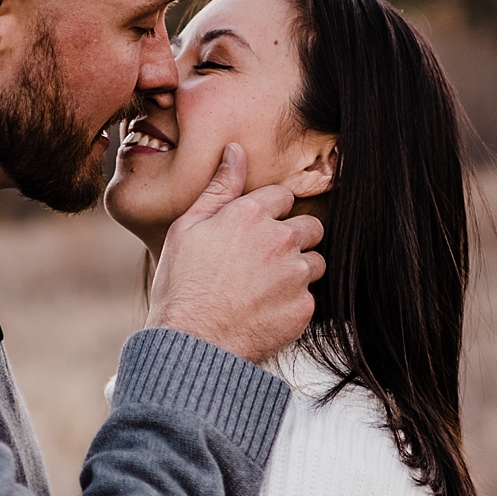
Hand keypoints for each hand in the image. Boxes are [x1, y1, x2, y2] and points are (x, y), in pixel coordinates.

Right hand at [145, 144, 324, 362]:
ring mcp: (295, 275)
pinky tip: (266, 311)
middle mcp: (280, 239)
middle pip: (311, 226)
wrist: (191, 345)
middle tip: (266, 260)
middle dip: (294, 238)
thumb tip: (236, 150)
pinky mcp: (304, 307)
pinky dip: (293, 303)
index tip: (257, 230)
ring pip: (316, 262)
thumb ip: (219, 188)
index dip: (271, 212)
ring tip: (266, 288)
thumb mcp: (187, 229)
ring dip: (299, 270)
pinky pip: (310, 297)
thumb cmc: (181, 287)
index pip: (284, 196)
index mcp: (251, 214)